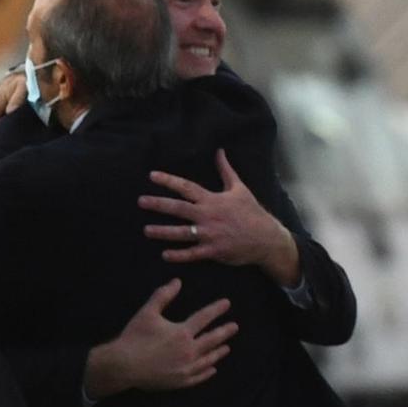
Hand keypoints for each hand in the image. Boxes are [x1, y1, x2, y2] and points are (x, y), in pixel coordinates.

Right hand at [84, 281, 235, 398]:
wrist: (124, 366)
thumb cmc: (135, 337)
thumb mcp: (147, 313)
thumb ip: (163, 296)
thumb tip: (177, 281)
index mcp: (182, 332)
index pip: (204, 318)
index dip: (216, 309)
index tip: (227, 304)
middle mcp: (189, 351)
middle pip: (212, 339)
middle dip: (224, 331)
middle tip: (234, 327)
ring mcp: (186, 368)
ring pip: (208, 359)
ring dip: (219, 352)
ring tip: (227, 347)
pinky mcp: (180, 381)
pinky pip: (199, 376)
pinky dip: (207, 372)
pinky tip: (212, 369)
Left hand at [139, 153, 300, 285]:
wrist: (266, 238)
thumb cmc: (251, 212)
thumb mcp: (239, 188)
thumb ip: (226, 170)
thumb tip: (220, 151)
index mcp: (212, 199)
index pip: (186, 187)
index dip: (169, 180)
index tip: (152, 176)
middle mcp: (208, 216)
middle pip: (179, 208)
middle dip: (158, 204)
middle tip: (141, 202)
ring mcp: (210, 234)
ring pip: (182, 233)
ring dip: (163, 232)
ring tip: (146, 230)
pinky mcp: (213, 251)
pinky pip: (192, 254)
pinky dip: (178, 255)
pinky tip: (165, 254)